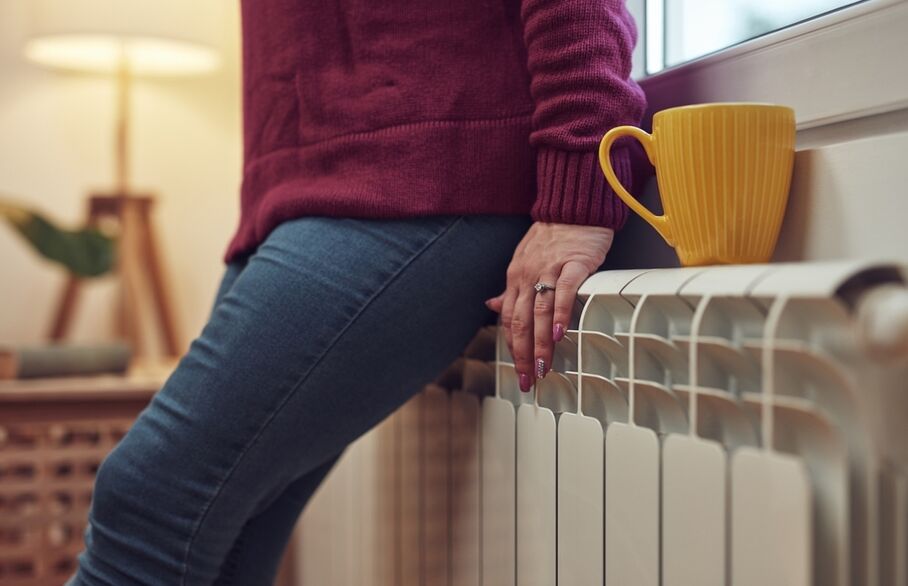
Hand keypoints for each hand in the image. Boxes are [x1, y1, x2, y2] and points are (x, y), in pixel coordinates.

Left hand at [485, 221, 613, 391]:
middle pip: (522, 322)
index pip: (509, 320)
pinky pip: (565, 292)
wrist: (573, 207)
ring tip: (543, 367)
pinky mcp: (573, 264)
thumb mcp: (524, 261)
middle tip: (528, 380)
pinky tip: (561, 334)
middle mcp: (527, 276)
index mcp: (515, 278)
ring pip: (540, 313)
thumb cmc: (552, 236)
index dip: (512, 347)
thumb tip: (492, 306)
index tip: (518, 371)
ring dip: (541, 344)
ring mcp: (550, 270)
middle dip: (523, 355)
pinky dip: (561, 314)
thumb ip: (511, 288)